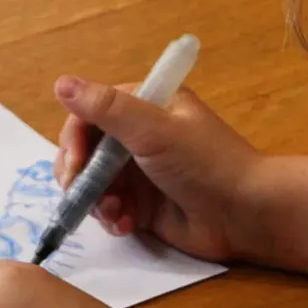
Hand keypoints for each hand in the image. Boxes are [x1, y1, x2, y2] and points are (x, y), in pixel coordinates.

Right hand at [55, 76, 256, 262]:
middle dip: (79, 175)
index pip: (89, 115)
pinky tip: (125, 225)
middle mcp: (138, 135)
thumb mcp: (154, 131)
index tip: (76, 166)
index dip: (75, 140)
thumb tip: (60, 82)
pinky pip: (109, 209)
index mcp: (144, 106)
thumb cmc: (204, 163)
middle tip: (81, 196)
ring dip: (95, 200)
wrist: (246, 215)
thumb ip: (106, 109)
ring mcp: (139, 172)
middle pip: (85, 151)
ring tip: (114, 214)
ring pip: (93, 183)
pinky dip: (111, 217)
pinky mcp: (143, 206)